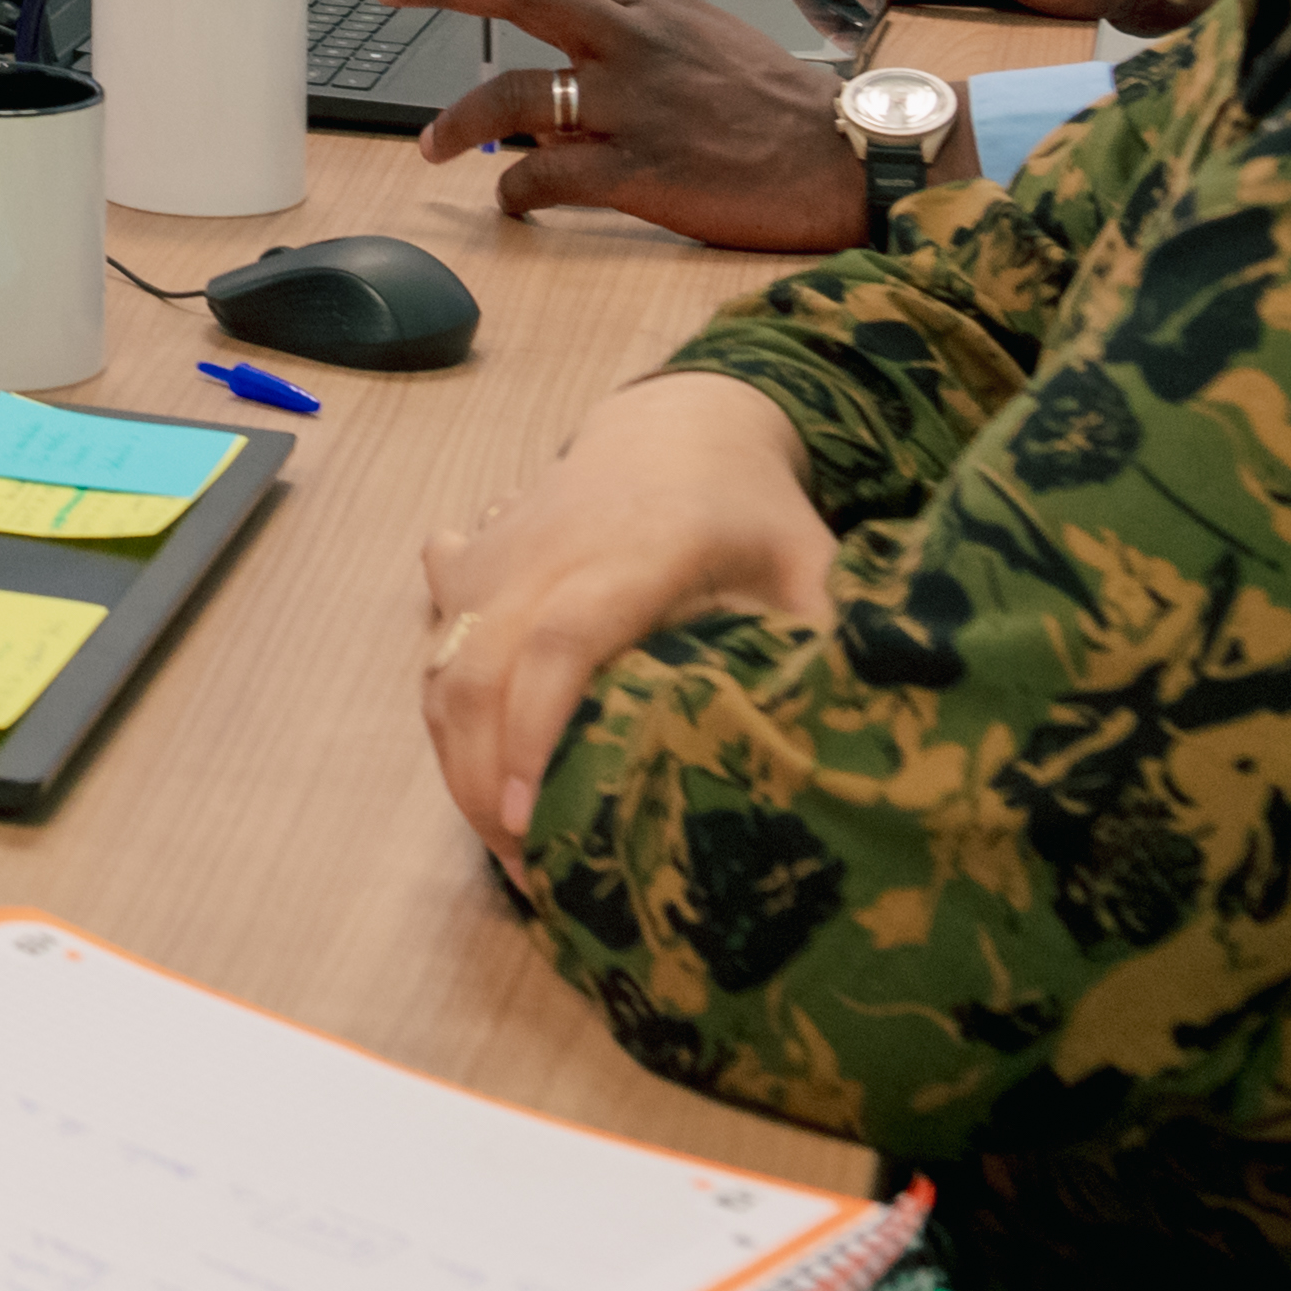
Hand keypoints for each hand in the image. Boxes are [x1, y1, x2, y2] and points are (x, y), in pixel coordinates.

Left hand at [375, 0, 877, 253]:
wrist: (846, 160)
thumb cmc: (779, 105)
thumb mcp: (710, 37)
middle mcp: (636, 43)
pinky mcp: (641, 172)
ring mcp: (636, 106)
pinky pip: (548, 177)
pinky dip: (514, 189)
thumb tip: (574, 29)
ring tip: (430, 145)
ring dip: (458, 120)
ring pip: (516, 96)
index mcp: (650, 6)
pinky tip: (509, 199)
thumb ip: (639, 27)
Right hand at [419, 378, 839, 850]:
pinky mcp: (471, 565)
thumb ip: (826, 646)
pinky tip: (479, 774)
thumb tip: (855, 750)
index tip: (532, 821)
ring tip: (506, 841)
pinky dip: (443, 720)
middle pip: (479, 667)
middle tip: (527, 870)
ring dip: (457, 761)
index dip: (537, 732)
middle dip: (481, 779)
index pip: (563, 641)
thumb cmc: (750, 506)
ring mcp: (498, 553)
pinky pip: (434, 649)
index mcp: (636, 551)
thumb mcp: (810, 564)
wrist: (679, 420)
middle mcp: (549, 549)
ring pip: (443, 666)